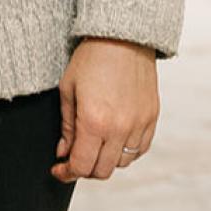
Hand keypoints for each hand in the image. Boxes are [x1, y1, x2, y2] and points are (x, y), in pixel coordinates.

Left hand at [51, 36, 158, 182]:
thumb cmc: (90, 59)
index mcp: (94, 121)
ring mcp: (139, 126)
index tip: (58, 171)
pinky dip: (125, 152)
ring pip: (121, 164)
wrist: (122, 38)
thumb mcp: (68, 89)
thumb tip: (64, 153)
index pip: (81, 165)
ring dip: (105, 161)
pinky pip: (139, 150)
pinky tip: (113, 140)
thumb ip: (67, 126)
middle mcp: (119, 129)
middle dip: (84, 169)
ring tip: (93, 145)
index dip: (67, 173)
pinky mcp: (152, 119)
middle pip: (102, 170)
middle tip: (73, 158)